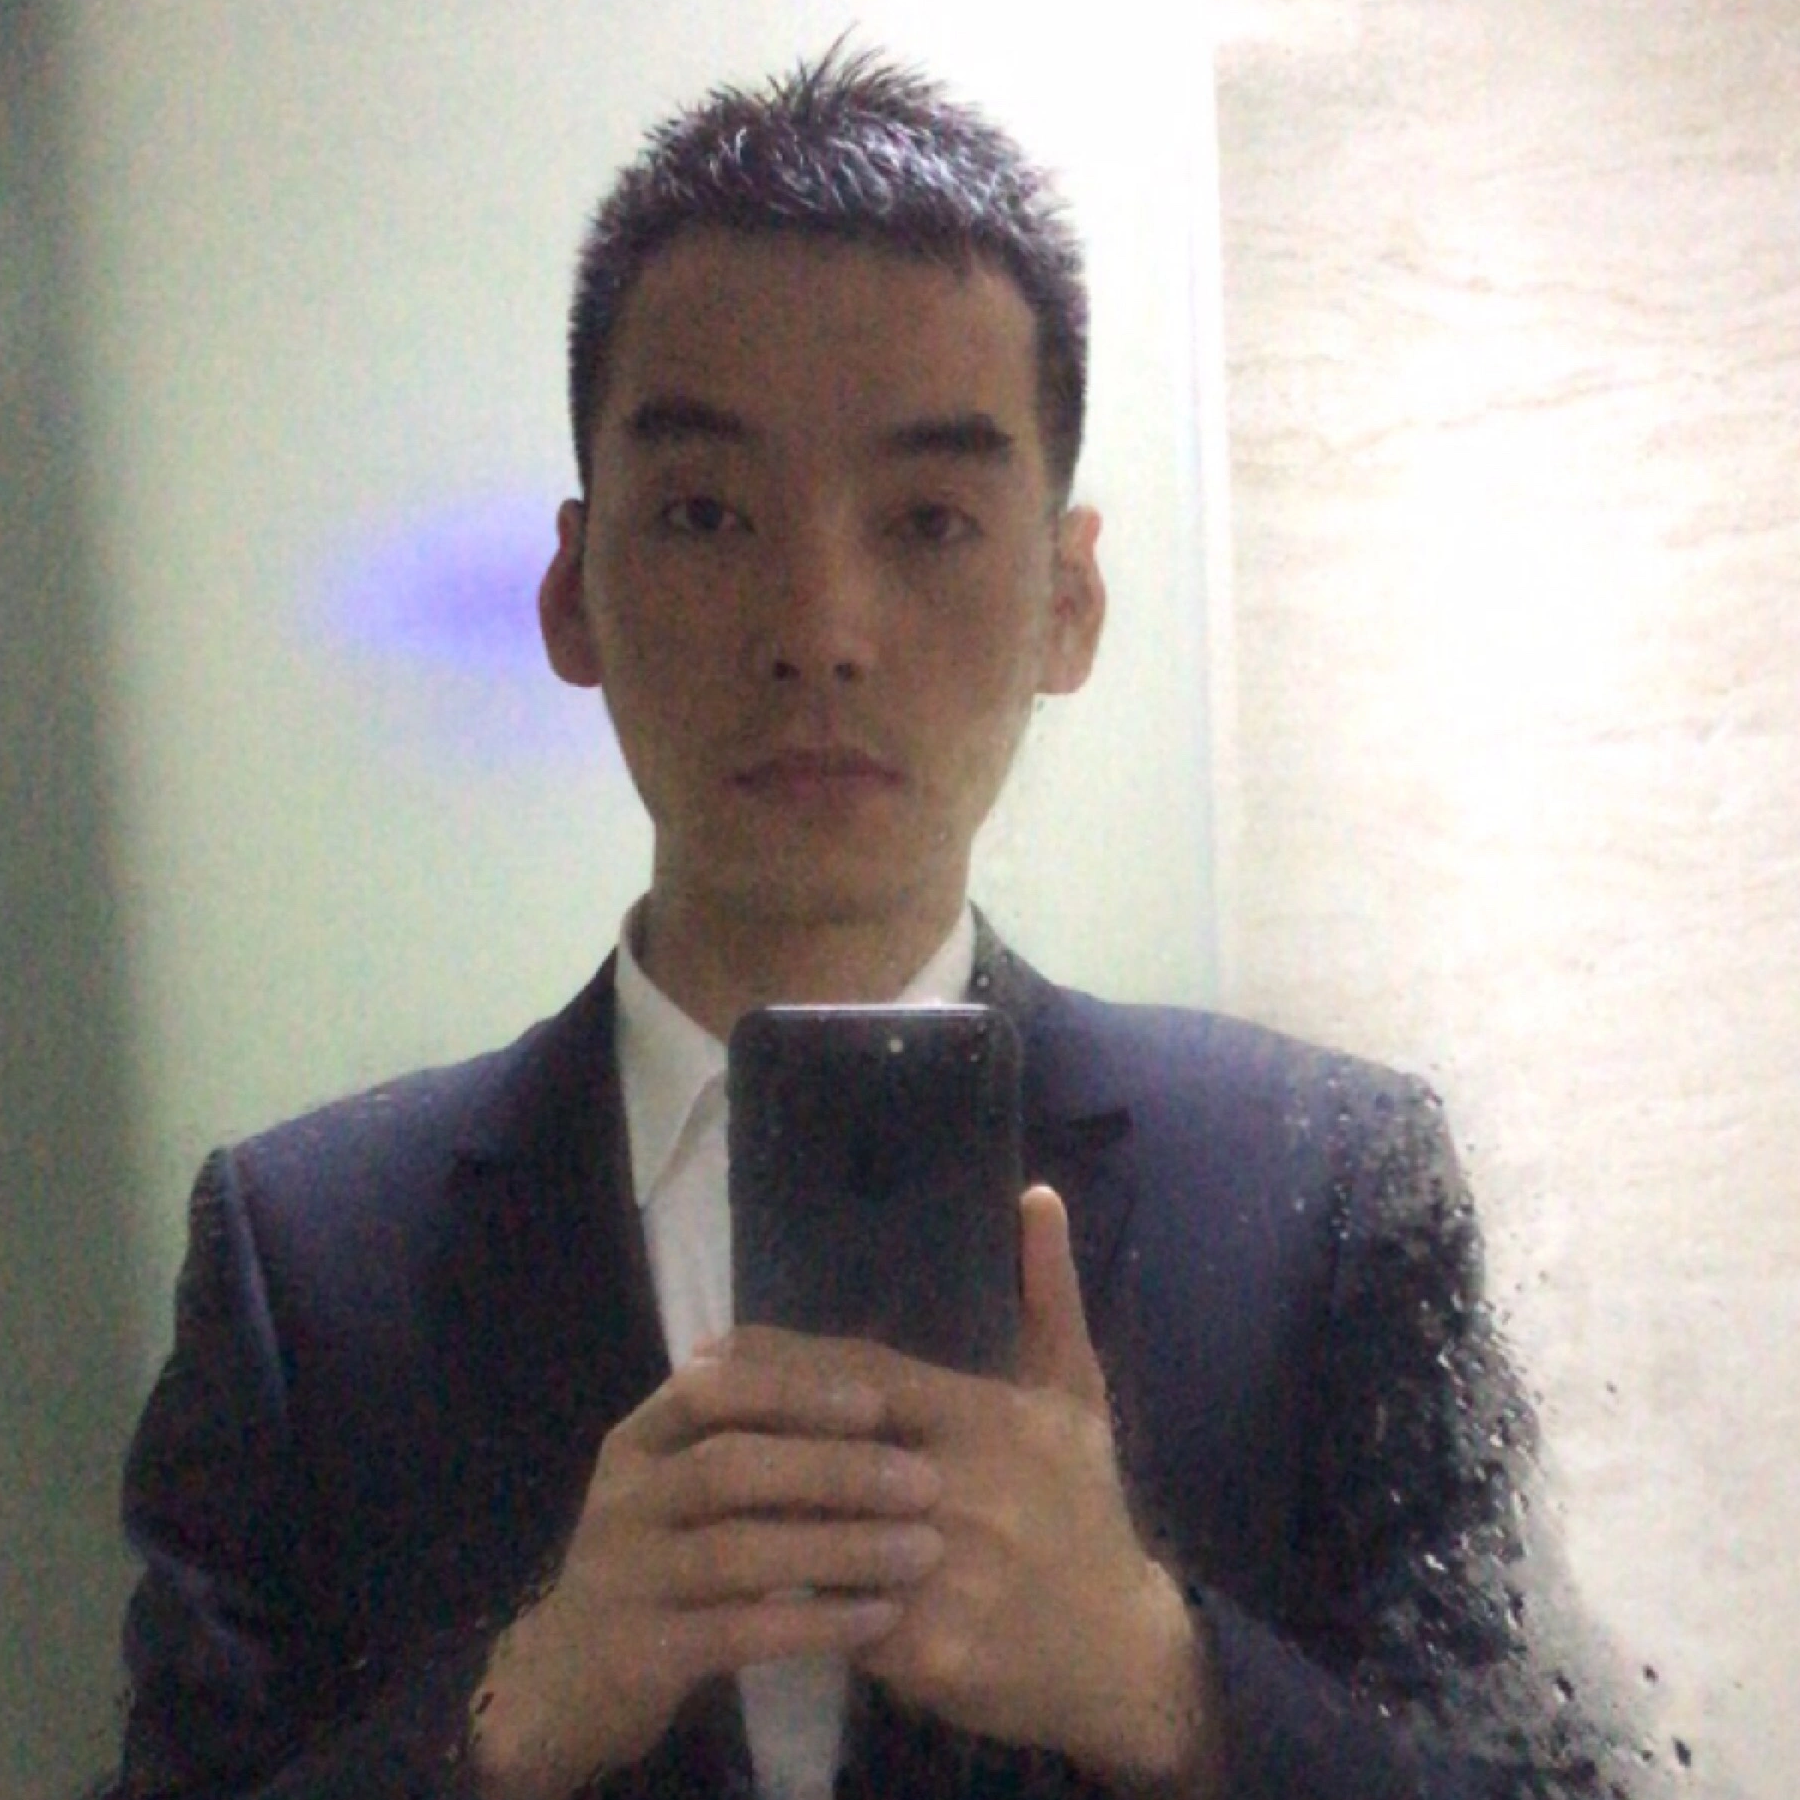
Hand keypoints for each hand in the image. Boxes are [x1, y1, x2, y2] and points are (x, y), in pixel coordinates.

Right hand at [468, 1347, 943, 1795]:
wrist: (564, 1680)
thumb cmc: (655, 1561)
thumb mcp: (678, 1484)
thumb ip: (741, 1435)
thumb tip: (855, 1376)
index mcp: (639, 1441)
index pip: (710, 1388)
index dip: (794, 1391)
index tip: (877, 1401)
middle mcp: (624, 1499)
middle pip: (730, 1465)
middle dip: (835, 1468)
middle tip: (925, 1482)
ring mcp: (625, 1577)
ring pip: (739, 1551)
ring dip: (841, 1547)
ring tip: (923, 1550)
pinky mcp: (641, 1654)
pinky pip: (739, 1632)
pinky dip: (816, 1622)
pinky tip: (880, 1617)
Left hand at [708, 1187, 1220, 1785]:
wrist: (1123, 1654)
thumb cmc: (1088, 1511)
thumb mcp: (1077, 1396)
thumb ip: (1048, 1294)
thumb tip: (1037, 1193)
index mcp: (987, 1419)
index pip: (864, 1376)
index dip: (785, 1361)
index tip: (716, 1347)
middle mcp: (962, 1486)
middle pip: (825, 1448)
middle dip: (749, 1426)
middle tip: (682, 1407)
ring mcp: (944, 1571)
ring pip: (819, 1534)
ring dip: (754, 1511)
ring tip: (688, 1484)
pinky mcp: (929, 1650)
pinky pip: (836, 1617)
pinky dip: (788, 1599)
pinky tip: (732, 1582)